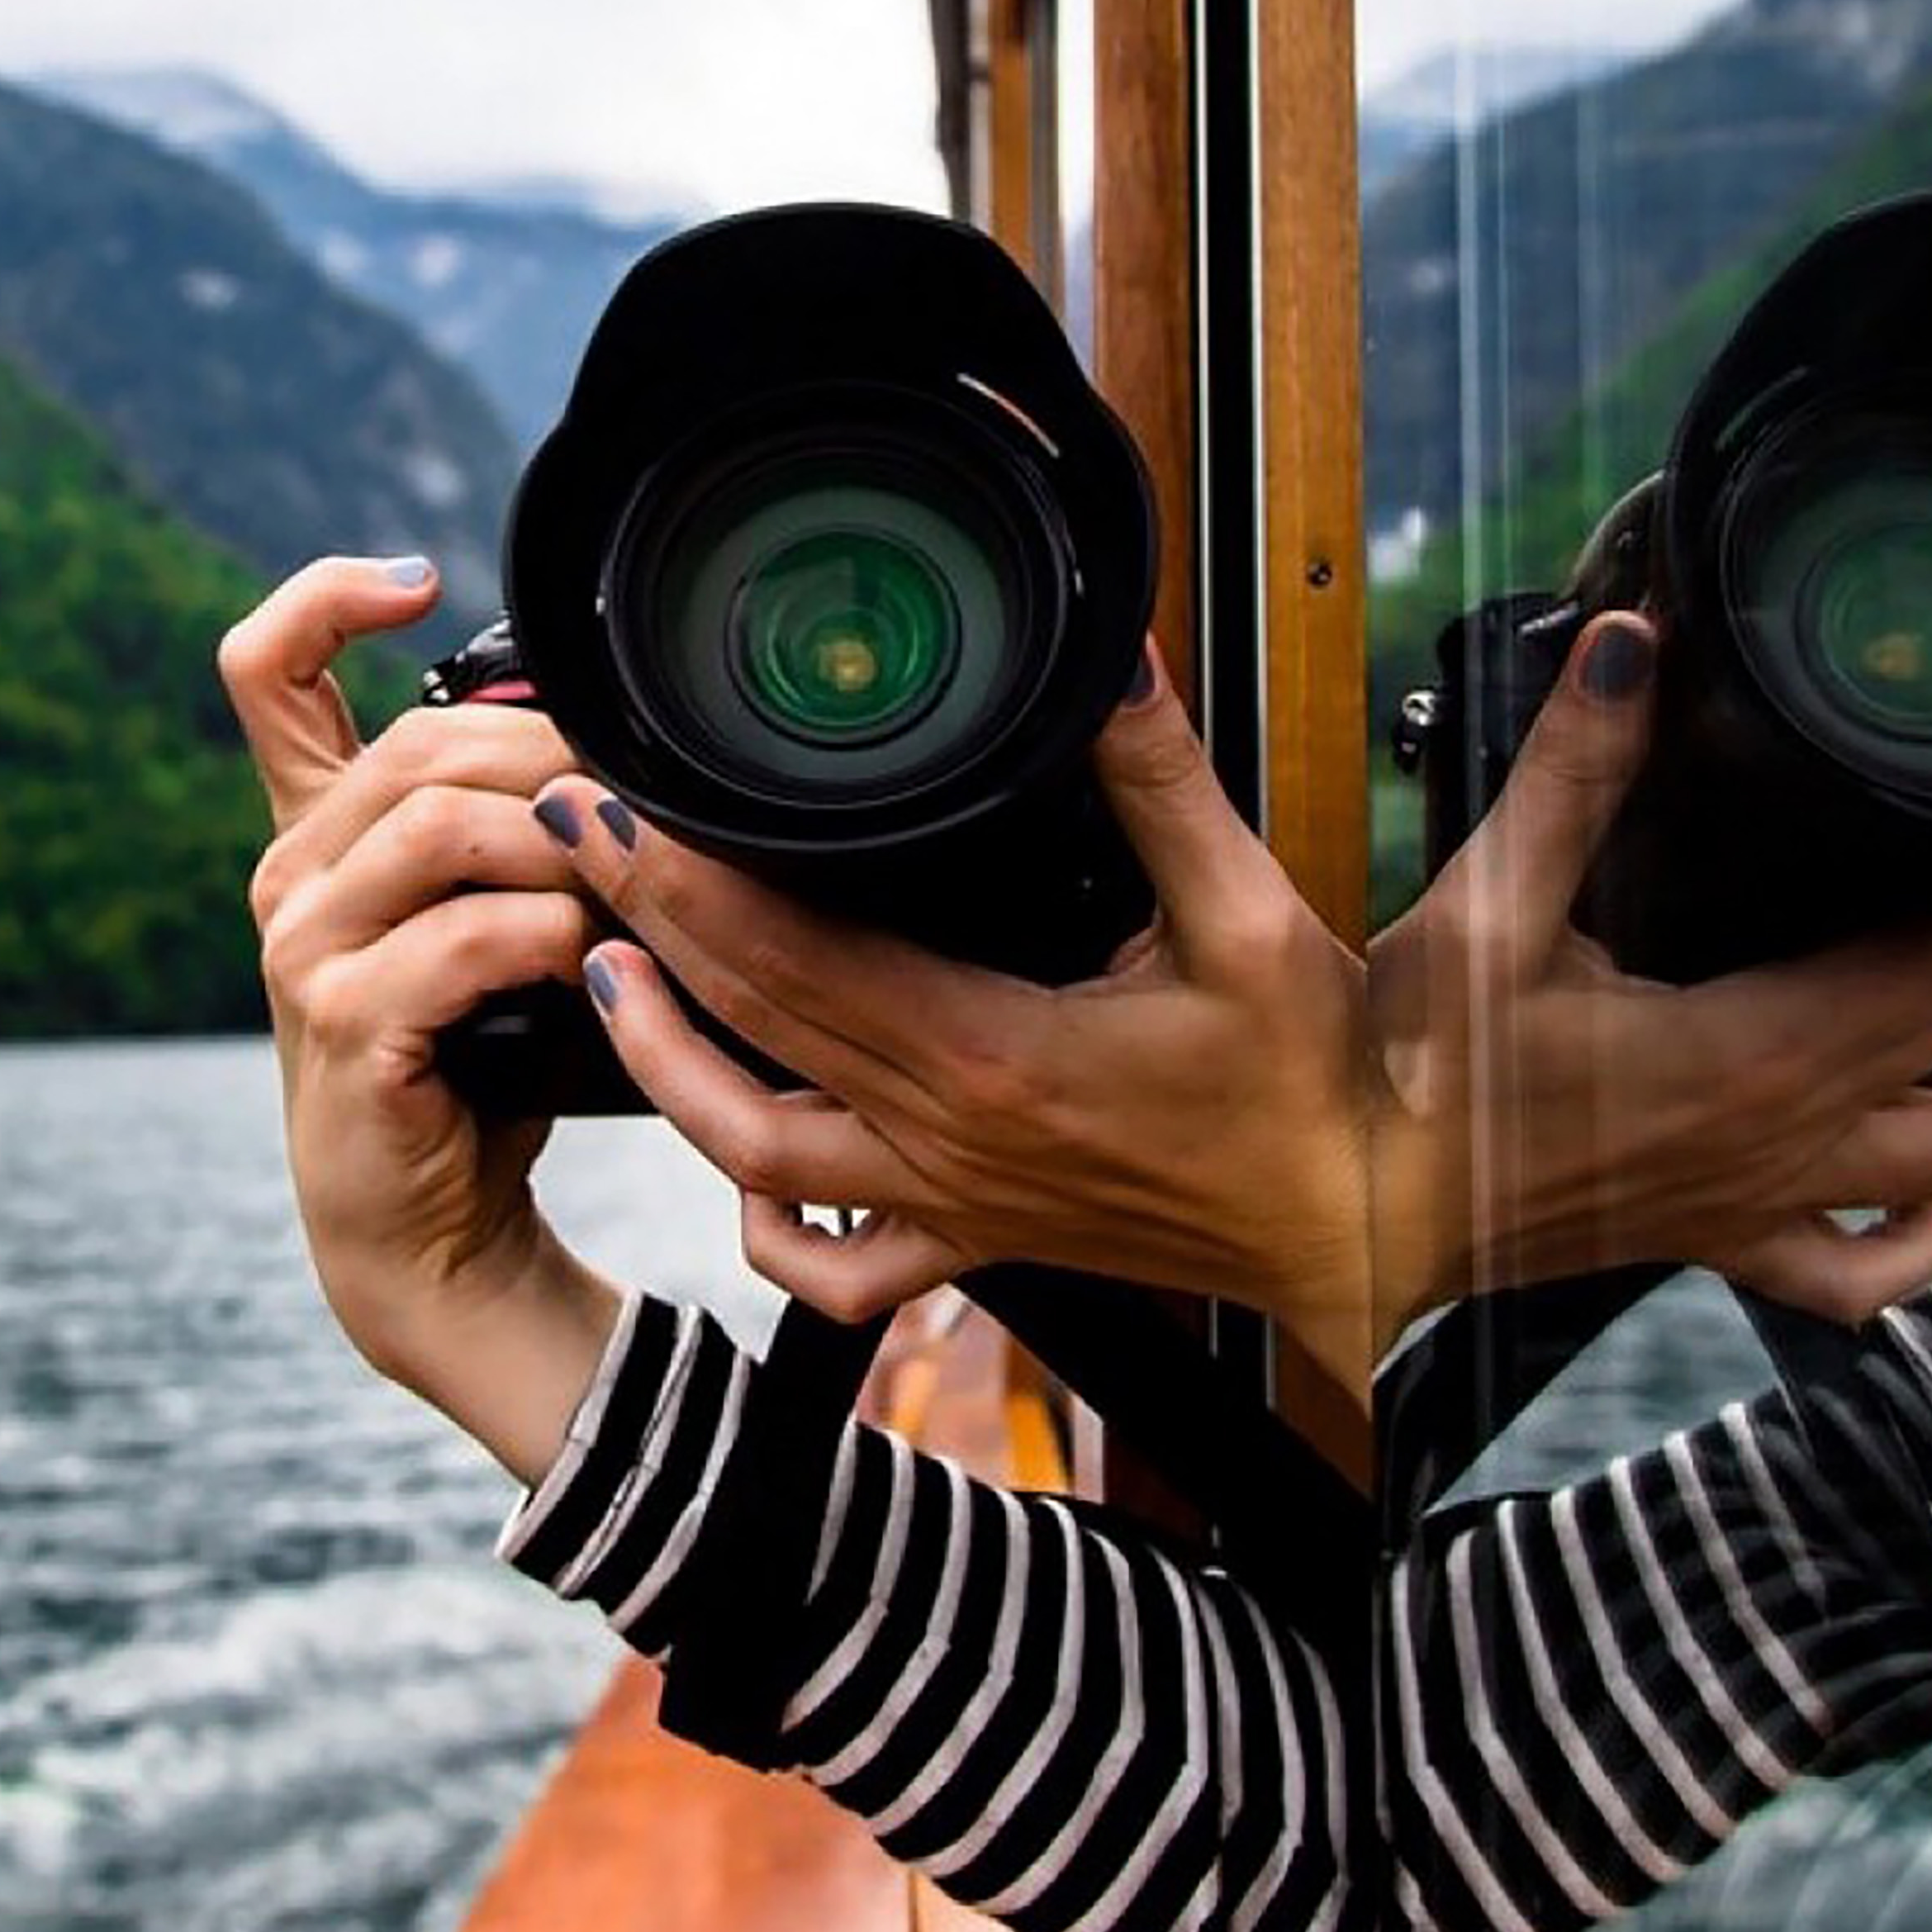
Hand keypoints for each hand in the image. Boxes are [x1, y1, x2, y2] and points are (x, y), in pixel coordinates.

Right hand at [218, 554, 617, 1479]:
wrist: (435, 1233)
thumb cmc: (481, 1066)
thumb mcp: (491, 922)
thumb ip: (515, 829)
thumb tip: (619, 744)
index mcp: (318, 832)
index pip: (264, 670)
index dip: (325, 598)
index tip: (417, 583)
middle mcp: (291, 876)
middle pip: (421, 745)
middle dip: (553, 757)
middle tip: (646, 802)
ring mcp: (304, 952)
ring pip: (440, 826)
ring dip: (564, 844)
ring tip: (635, 883)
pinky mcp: (346, 1027)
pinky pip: (466, 938)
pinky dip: (551, 936)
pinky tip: (599, 962)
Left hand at [531, 645, 1379, 1388]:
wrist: (1364, 1217)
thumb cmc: (1316, 1081)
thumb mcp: (1249, 912)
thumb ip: (1161, 782)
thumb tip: (1106, 664)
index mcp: (993, 1052)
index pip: (792, 956)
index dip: (681, 875)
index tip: (608, 801)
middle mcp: (948, 1138)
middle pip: (747, 1029)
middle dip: (642, 925)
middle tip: (567, 833)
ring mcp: (954, 1200)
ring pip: (756, 1156)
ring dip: (664, 1071)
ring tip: (606, 977)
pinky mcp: (983, 1242)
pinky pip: (843, 1267)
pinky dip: (772, 1230)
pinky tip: (735, 1183)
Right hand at [1369, 611, 1931, 1332]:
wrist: (1345, 1206)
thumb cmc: (1407, 1072)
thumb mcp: (1486, 906)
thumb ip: (1572, 771)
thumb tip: (1635, 637)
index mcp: (1753, 1054)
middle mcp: (1785, 1140)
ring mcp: (1757, 1204)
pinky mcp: (1711, 1241)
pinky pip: (1852, 1274)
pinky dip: (1919, 1243)